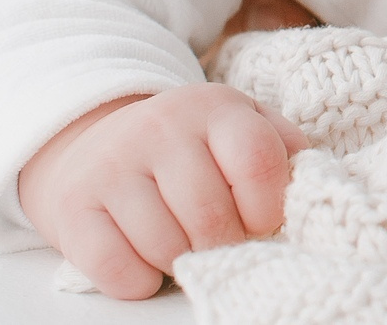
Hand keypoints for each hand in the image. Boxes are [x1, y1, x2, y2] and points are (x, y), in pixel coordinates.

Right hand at [16, 84, 310, 299]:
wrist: (92, 143)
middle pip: (212, 218)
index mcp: (215, 106)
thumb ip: (282, 148)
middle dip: (223, 244)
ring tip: (179, 242)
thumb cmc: (186, 147)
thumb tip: (313, 184)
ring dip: (180, 262)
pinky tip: (142, 258)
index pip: (259, 164)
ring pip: (166, 248)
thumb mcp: (239, 126)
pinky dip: (138, 280)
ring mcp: (113, 164)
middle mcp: (162, 127)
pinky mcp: (74, 205)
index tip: (259, 221)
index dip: (267, 210)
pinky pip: (118, 269)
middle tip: (217, 239)